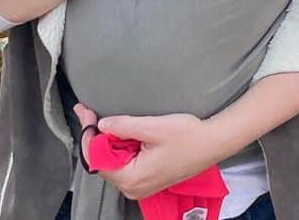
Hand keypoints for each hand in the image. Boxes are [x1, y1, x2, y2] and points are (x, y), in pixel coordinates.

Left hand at [74, 103, 220, 199]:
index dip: (88, 135)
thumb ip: (124, 126)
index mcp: (131, 178)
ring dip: (107, 140)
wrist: (213, 143)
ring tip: (100, 118)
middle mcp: (133, 187)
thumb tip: (100, 125)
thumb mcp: (153, 127)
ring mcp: (141, 185)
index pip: (97, 159)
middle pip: (103, 162)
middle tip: (89, 111)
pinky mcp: (148, 178)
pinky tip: (120, 131)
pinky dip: (120, 146)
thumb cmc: (187, 136)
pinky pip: (125, 163)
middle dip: (95, 137)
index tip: (85, 112)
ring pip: (114, 162)